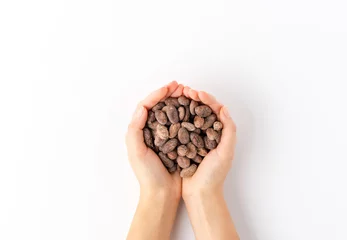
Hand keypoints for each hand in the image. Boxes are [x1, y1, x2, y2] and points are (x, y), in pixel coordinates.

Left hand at [126, 81, 183, 198]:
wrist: (162, 193)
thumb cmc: (148, 174)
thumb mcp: (137, 152)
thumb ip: (136, 129)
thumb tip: (143, 106)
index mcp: (140, 131)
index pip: (147, 106)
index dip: (158, 93)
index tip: (170, 86)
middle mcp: (152, 131)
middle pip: (160, 106)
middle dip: (169, 94)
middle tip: (181, 86)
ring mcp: (165, 136)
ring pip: (171, 113)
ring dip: (178, 101)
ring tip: (188, 94)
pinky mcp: (177, 142)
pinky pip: (181, 124)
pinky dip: (186, 114)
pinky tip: (194, 109)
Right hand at [181, 86, 236, 196]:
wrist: (200, 193)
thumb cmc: (214, 175)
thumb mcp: (226, 152)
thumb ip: (228, 130)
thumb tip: (224, 108)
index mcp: (219, 133)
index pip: (214, 110)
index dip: (206, 99)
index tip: (196, 93)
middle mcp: (207, 133)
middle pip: (201, 110)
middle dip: (193, 98)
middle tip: (184, 90)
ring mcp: (194, 138)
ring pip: (189, 116)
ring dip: (183, 105)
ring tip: (176, 96)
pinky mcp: (183, 144)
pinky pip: (179, 127)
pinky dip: (175, 118)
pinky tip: (168, 112)